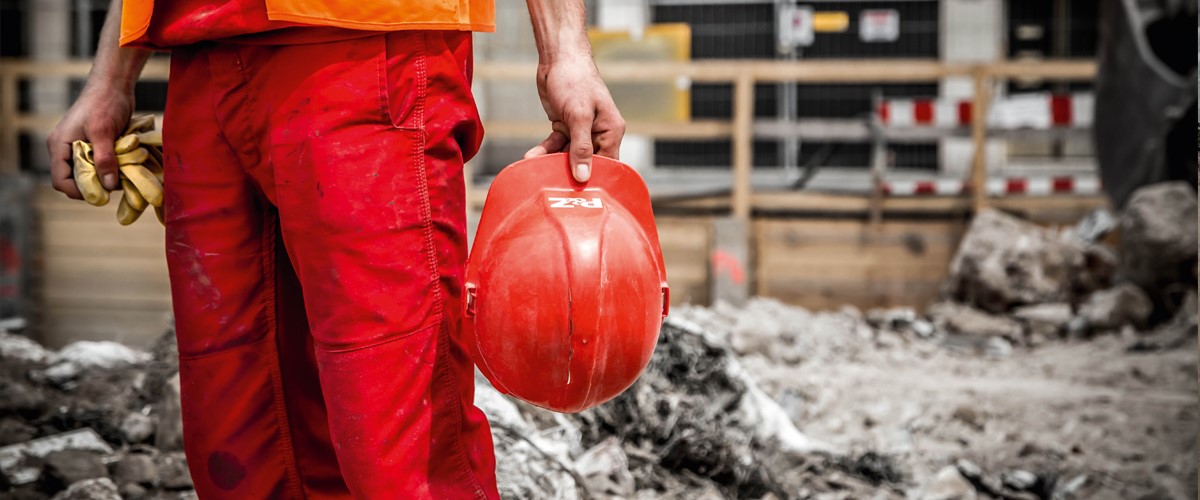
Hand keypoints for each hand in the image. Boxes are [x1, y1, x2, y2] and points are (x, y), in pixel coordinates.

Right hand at [47, 80, 133, 198]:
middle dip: (95, 185)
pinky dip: (112, 167)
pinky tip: (125, 165)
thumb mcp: (103, 132)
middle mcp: (66, 149)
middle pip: (75, 179)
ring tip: (122, 173)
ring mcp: (80, 147)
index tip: (101, 194)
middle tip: (115, 184)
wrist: (114, 85)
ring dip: (106, 176)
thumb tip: (108, 186)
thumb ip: (104, 159)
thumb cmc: (104, 104)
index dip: (78, 191)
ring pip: (90, 173)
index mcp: (59, 146)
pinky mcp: (95, 145)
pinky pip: (100, 164)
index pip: (60, 181)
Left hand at [524, 56, 624, 182]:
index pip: (607, 164)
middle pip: (586, 163)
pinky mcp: (565, 126)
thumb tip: (583, 176)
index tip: (579, 193)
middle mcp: (599, 133)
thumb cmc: (575, 80)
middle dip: (570, 174)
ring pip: (567, 156)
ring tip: (537, 173)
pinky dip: (544, 151)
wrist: (558, 57)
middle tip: (554, 187)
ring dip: (552, 163)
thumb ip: (581, 148)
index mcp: (611, 131)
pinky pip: (555, 145)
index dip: (594, 179)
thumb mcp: (578, 116)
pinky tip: (531, 157)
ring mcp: (581, 131)